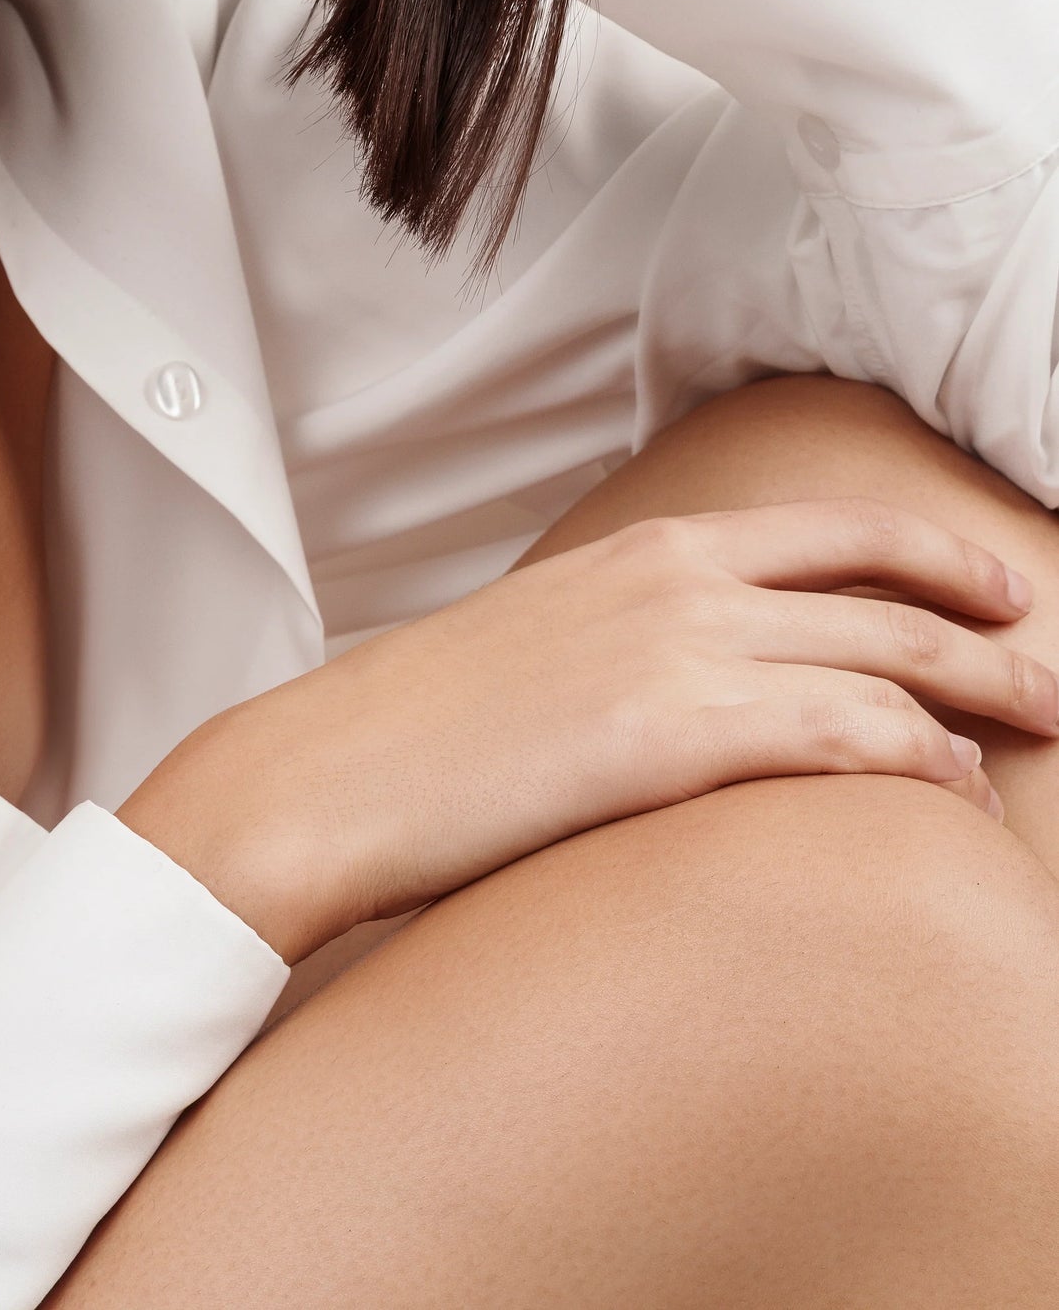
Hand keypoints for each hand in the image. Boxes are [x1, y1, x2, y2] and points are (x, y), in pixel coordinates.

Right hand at [118, 500, 1049, 965]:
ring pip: (884, 662)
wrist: (334, 769)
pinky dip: (914, 759)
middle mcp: (680, 584)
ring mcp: (681, 655)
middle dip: (987, 628)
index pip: (826, 530)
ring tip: (1029, 735)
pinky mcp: (675, 738)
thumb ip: (630, 636)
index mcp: (647, 551)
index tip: (995, 580)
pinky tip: (946, 791)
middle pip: (881, 596)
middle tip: (1053, 667)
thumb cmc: (425, 726)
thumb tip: (689, 676)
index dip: (927, 551)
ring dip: (975, 698)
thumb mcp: (545, 641)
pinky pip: (839, 737)